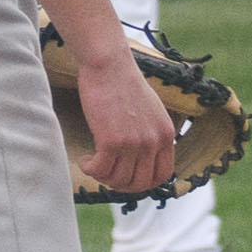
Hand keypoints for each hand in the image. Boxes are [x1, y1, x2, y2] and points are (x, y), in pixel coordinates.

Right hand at [74, 40, 177, 197]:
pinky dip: (90, 169)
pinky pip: (100, 170)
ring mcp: (133, 143)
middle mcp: (153, 142)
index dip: (143, 183)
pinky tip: (84, 159)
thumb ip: (151, 133)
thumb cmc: (124, 84)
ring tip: (93, 162)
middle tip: (106, 173)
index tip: (127, 177)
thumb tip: (142, 155)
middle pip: (139, 183)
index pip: (162, 175)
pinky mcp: (111, 141)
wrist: (109, 66)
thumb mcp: (150, 111)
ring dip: (102, 176)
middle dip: (120, 184)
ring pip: (117, 179)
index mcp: (166, 135)